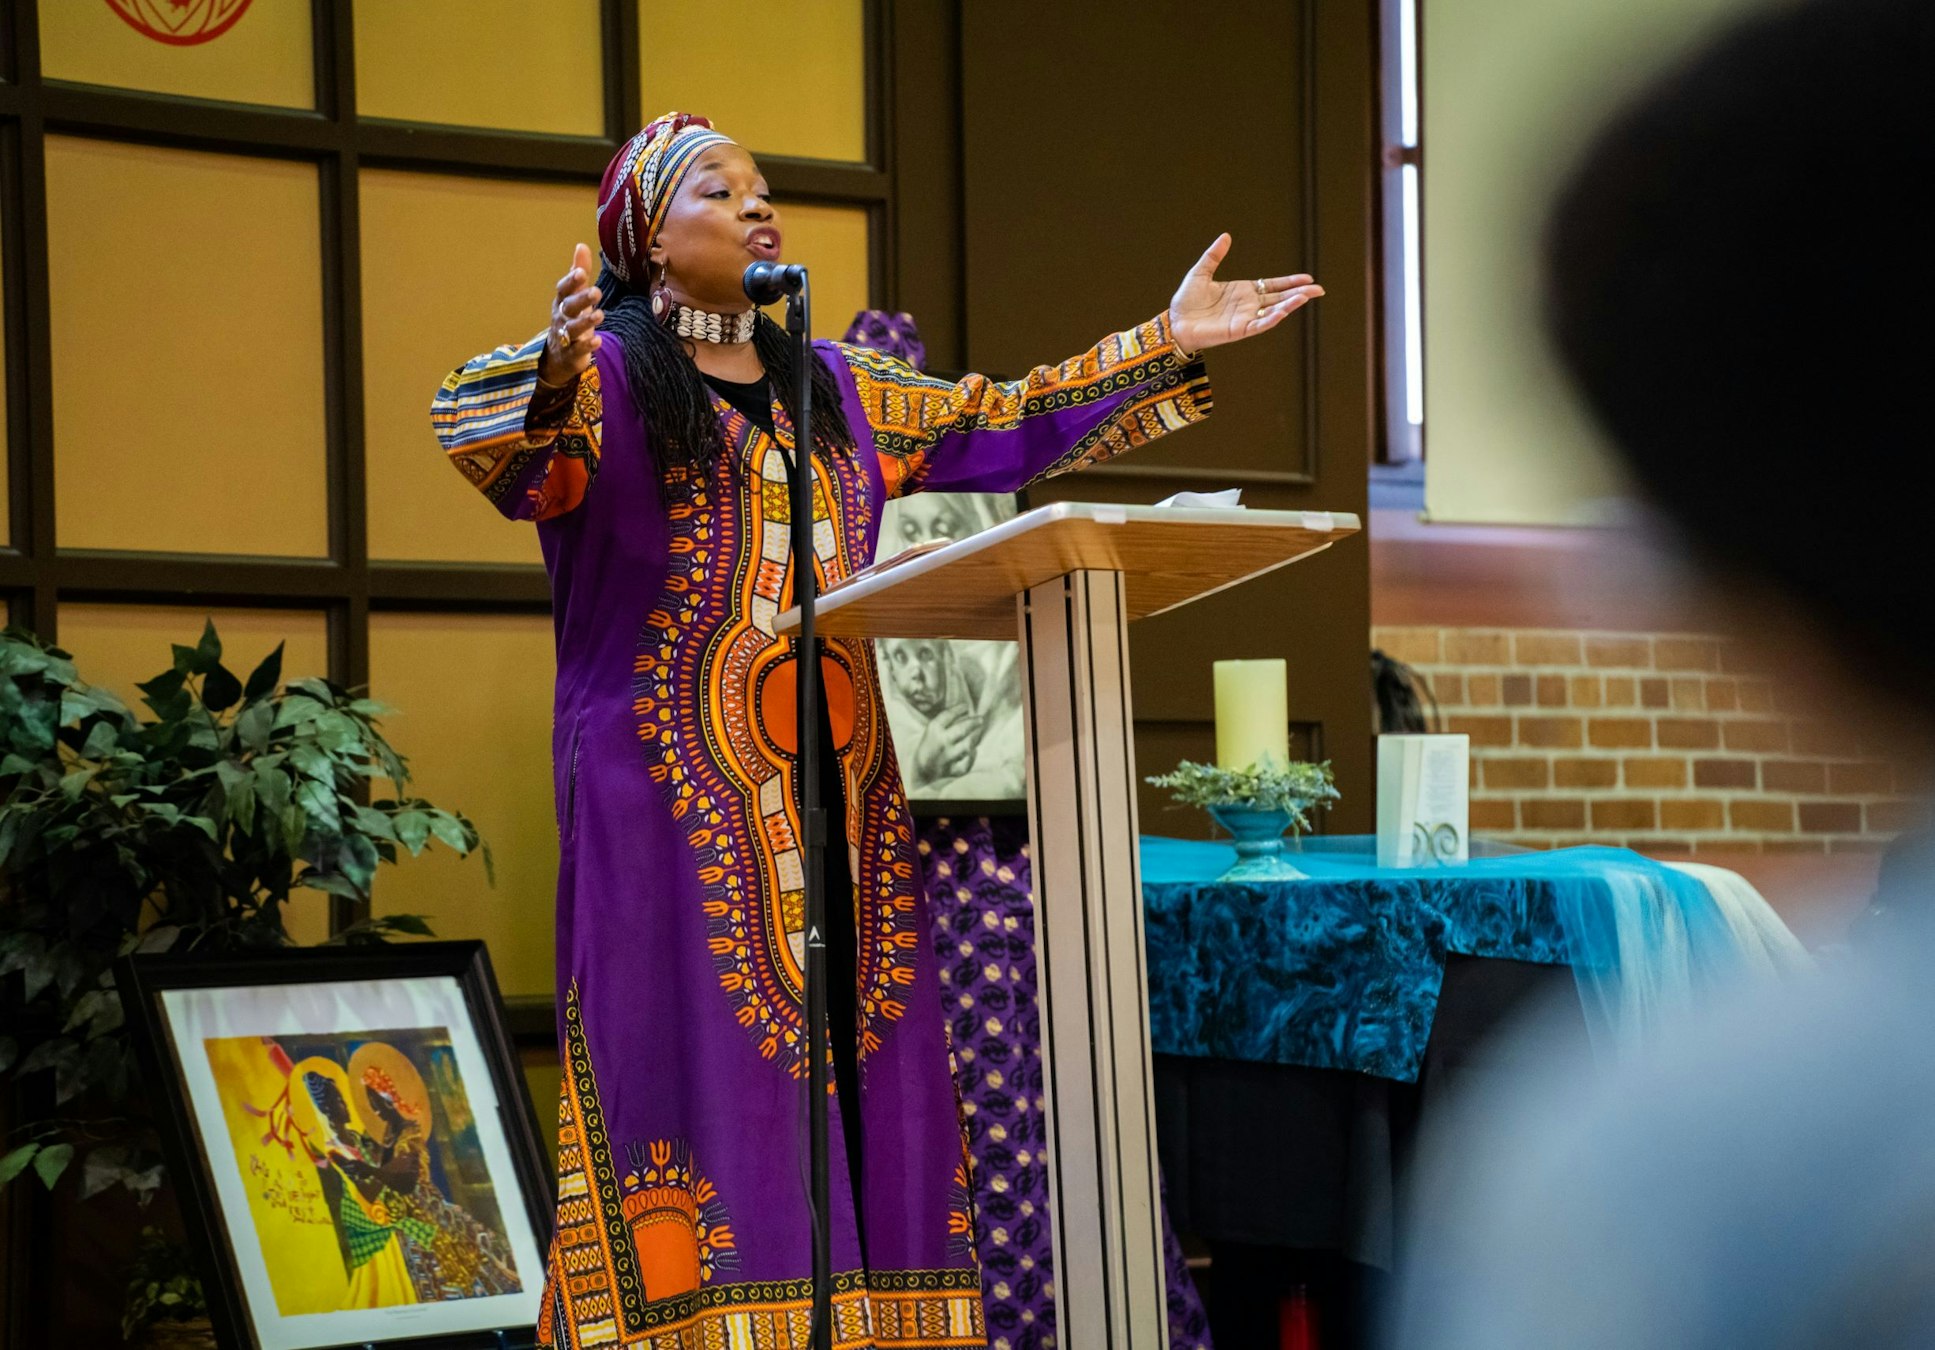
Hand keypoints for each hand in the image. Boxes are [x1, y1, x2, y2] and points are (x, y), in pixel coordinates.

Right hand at [538, 242, 604, 386]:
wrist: (558, 354)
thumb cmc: (570, 318)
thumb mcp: (575, 295)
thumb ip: (579, 272)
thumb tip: (581, 245)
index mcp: (561, 301)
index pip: (563, 289)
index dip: (571, 281)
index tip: (581, 273)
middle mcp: (561, 318)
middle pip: (568, 307)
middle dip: (581, 299)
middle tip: (597, 292)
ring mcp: (564, 337)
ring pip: (572, 329)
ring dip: (586, 322)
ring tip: (600, 314)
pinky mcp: (571, 354)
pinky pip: (577, 350)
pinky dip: (587, 346)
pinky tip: (598, 341)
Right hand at [912, 707, 982, 781]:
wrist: (921, 771)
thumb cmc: (928, 747)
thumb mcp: (932, 731)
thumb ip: (946, 722)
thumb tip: (965, 711)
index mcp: (933, 730)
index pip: (948, 715)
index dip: (959, 709)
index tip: (966, 707)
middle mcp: (941, 742)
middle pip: (962, 729)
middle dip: (973, 722)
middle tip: (980, 719)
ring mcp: (948, 757)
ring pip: (967, 745)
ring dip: (974, 738)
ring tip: (978, 733)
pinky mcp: (953, 770)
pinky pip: (968, 762)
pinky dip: (972, 756)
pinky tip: (973, 751)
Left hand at [1168, 233, 1322, 354]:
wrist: (1174, 322)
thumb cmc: (1186, 301)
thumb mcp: (1201, 272)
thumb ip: (1214, 256)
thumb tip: (1226, 236)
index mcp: (1243, 291)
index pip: (1273, 286)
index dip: (1289, 282)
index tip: (1308, 278)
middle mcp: (1248, 305)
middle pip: (1279, 298)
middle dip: (1299, 294)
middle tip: (1319, 290)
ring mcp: (1244, 318)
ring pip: (1273, 312)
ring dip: (1290, 305)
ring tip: (1306, 297)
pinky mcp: (1237, 331)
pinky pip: (1258, 325)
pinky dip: (1271, 319)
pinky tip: (1283, 311)